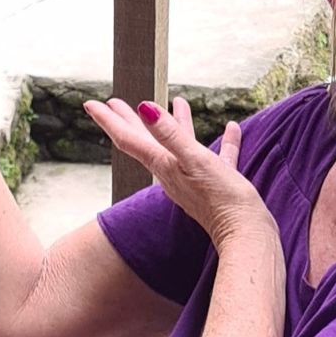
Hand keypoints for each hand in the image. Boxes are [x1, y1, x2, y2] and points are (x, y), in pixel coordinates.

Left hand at [85, 96, 273, 247]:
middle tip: (115, 101)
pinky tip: (232, 129)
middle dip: (131, 120)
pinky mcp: (216, 185)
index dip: (110, 120)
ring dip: (176, 124)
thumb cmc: (220, 199)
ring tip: (178, 101)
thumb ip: (170, 134)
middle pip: (147, 141)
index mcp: (165, 166)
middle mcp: (174, 173)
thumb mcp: (195, 161)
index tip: (89, 103)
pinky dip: (221, 141)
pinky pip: (217, 156)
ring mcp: (194, 179)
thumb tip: (145, 107)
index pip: (129, 139)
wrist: (246, 235)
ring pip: (181, 145)